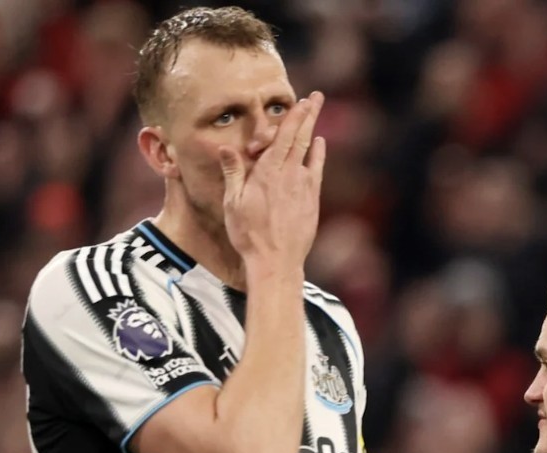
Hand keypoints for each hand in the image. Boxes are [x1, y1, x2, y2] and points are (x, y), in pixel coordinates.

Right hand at [219, 91, 325, 268]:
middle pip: (301, 138)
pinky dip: (318, 155)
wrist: (276, 261)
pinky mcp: (312, 200)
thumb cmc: (249, 234)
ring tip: (317, 113)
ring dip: (313, 130)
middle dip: (309, 115)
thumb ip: (233, 173)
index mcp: (267, 173)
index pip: (283, 137)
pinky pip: (317, 171)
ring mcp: (303, 187)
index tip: (301, 101)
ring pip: (310, 151)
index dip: (293, 117)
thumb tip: (227, 148)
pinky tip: (319, 145)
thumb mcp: (233, 203)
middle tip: (317, 97)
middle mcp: (289, 175)